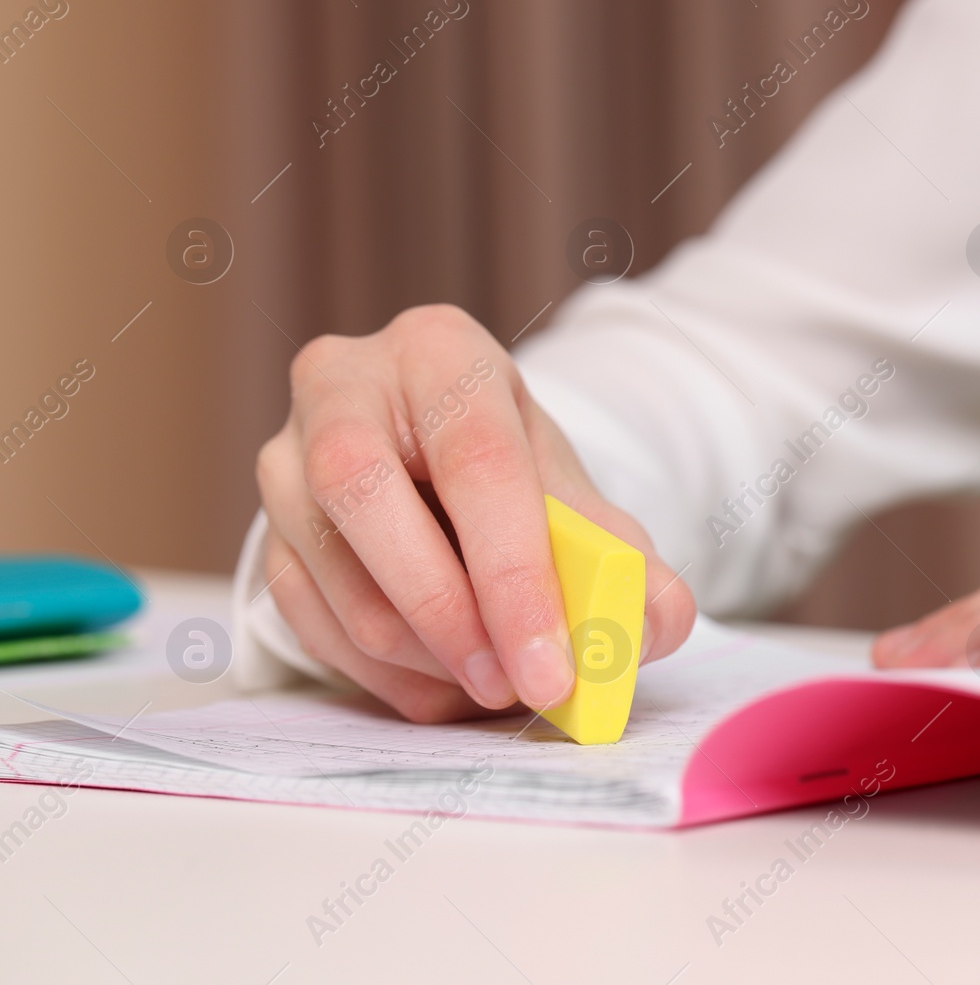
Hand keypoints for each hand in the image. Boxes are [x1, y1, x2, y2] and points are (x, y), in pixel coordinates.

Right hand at [254, 305, 696, 721]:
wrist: (426, 456)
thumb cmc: (505, 467)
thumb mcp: (570, 489)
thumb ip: (624, 556)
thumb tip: (658, 624)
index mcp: (438, 352)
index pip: (475, 459)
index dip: (515, 572)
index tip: (552, 665)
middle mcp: (342, 386)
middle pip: (368, 499)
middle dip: (452, 616)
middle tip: (515, 686)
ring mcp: (283, 459)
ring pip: (339, 582)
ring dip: (426, 659)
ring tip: (496, 683)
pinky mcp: (262, 533)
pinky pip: (314, 628)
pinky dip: (389, 676)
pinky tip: (448, 680)